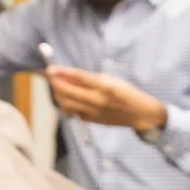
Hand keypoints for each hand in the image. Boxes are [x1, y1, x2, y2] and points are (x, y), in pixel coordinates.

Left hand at [45, 66, 167, 133]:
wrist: (139, 114)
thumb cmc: (125, 92)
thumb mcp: (110, 80)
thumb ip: (89, 78)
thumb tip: (67, 76)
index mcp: (104, 86)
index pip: (78, 77)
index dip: (62, 72)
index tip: (50, 69)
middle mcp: (97, 100)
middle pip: (67, 92)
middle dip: (56, 83)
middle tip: (52, 77)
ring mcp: (93, 112)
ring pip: (66, 104)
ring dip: (59, 94)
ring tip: (60, 87)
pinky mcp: (91, 120)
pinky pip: (73, 111)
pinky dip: (68, 104)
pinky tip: (72, 98)